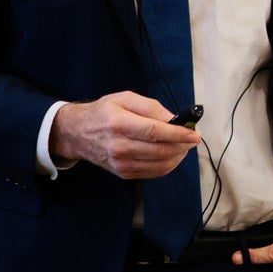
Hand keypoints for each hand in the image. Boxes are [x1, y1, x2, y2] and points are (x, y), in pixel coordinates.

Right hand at [52, 91, 198, 179]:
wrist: (78, 133)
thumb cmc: (103, 112)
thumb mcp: (125, 98)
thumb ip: (151, 107)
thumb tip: (173, 119)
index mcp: (119, 124)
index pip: (155, 133)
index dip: (178, 134)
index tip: (194, 134)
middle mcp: (119, 147)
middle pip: (160, 151)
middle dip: (182, 146)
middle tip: (192, 138)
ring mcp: (120, 163)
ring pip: (159, 165)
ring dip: (178, 157)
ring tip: (184, 146)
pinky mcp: (123, 173)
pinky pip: (152, 173)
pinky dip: (167, 165)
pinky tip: (172, 155)